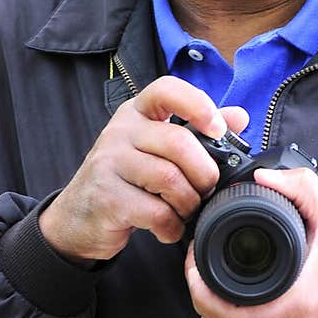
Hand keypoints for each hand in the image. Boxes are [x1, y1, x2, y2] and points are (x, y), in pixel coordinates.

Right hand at [39, 77, 249, 261]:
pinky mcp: (106, 197)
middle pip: (178, 143)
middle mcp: (120, 131)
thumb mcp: (157, 150)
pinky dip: (171, 226)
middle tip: (206, 191)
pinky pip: (155, 212)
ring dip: (188, 203)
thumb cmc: (126, 180)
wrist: (78, 217)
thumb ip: (197, 132)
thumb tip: (239, 115)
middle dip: (204, 173)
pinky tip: (167, 228)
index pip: (166, 89)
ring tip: (185, 212)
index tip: (218, 128)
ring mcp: (109, 163)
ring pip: (169, 179)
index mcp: (136, 113)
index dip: (198, 105)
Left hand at [185, 166, 317, 317]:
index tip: (196, 258)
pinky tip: (235, 304)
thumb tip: (262, 178)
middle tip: (200, 266)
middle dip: (199, 292)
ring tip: (215, 282)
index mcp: (293, 307)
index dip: (199, 284)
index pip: (223, 310)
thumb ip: (301, 188)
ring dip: (211, 310)